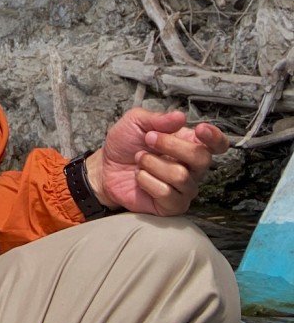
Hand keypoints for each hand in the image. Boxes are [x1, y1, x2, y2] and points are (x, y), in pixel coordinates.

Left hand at [86, 108, 228, 216]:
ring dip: (152, 163)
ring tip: (140, 159)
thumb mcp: (136, 122)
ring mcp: (184, 188)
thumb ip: (158, 119)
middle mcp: (192, 167)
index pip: (217, 144)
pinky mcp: (172, 205)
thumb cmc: (125, 144)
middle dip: (171, 145)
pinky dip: (146, 180)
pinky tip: (140, 177)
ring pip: (180, 176)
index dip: (215, 138)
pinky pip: (166, 193)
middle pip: (201, 158)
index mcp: (188, 143)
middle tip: (148, 139)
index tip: (201, 130)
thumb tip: (180, 117)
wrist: (105, 167)